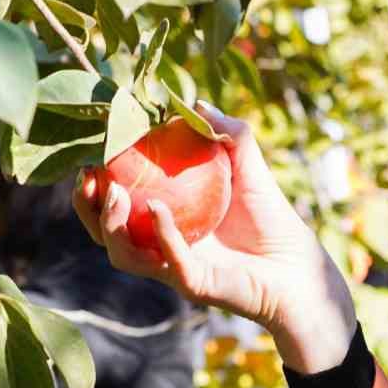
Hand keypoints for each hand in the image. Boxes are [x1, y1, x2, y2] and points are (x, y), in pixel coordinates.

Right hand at [72, 101, 357, 372]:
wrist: (300, 267)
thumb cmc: (272, 220)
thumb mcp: (250, 169)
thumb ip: (230, 136)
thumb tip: (198, 103)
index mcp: (163, 221)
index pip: (116, 203)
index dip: (95, 183)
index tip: (90, 153)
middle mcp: (160, 247)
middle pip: (106, 233)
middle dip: (88, 208)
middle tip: (86, 177)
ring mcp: (175, 268)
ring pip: (125, 255)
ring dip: (113, 225)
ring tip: (116, 194)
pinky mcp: (196, 285)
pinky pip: (170, 262)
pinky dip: (161, 235)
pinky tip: (158, 209)